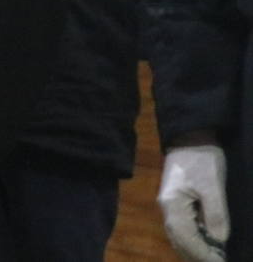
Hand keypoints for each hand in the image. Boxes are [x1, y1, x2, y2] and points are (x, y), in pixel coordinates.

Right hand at [158, 142, 227, 261]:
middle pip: (179, 241)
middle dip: (198, 256)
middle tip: (218, 261)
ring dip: (194, 250)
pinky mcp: (174, 202)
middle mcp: (166, 209)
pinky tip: (205, 243)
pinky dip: (192, 240)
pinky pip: (181, 229)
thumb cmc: (202, 160)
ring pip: (178, 237)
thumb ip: (215, 215)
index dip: (204, 254)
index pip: (187, 239)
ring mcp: (168, 205)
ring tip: (213, 257)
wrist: (190, 136)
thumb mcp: (213, 186)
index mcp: (173, 205)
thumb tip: (218, 240)